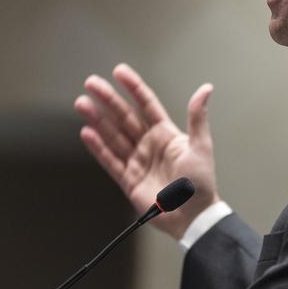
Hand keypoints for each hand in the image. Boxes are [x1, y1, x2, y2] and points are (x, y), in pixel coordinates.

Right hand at [74, 63, 219, 239]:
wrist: (193, 217)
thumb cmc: (201, 184)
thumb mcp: (201, 146)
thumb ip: (197, 117)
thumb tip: (205, 88)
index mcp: (166, 134)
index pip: (145, 105)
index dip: (133, 88)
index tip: (119, 72)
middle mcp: (148, 145)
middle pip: (123, 117)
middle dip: (107, 100)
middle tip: (91, 83)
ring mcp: (137, 161)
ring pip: (113, 136)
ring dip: (97, 120)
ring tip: (82, 104)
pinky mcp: (128, 180)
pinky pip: (110, 161)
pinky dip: (98, 148)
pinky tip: (87, 133)